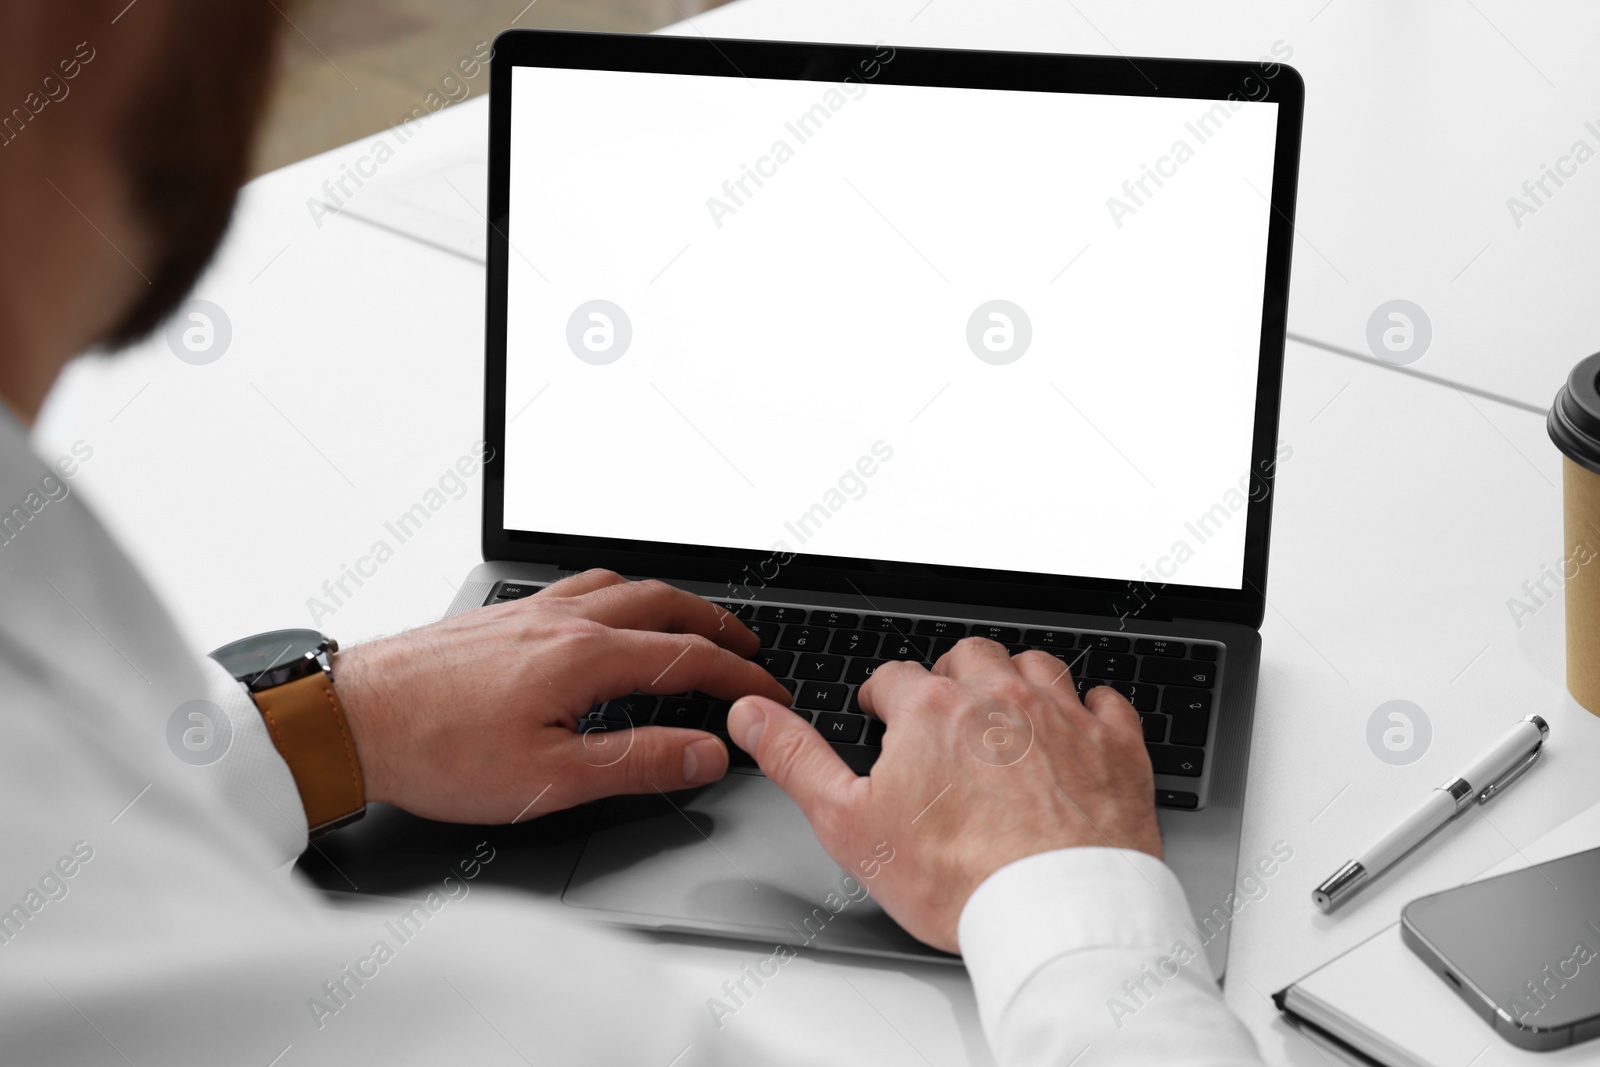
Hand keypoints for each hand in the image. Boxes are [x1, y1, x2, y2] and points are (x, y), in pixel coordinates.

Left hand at [331, 570, 790, 823]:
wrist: (350, 719)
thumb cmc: (436, 752)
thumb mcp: (550, 779)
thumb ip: (638, 761)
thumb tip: (706, 751)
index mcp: (583, 657)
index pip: (687, 658)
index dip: (739, 678)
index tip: (767, 695)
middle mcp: (561, 620)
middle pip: (663, 605)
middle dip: (716, 626)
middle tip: (748, 648)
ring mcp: (528, 611)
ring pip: (621, 586)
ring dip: (670, 602)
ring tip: (690, 622)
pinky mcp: (499, 616)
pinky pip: (579, 586)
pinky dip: (618, 594)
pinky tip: (605, 613)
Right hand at [727, 639, 1159, 952]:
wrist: (1056, 912)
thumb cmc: (960, 878)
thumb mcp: (849, 824)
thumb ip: (796, 759)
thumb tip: (752, 714)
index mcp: (933, 709)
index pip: (896, 677)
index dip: (883, 698)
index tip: (884, 716)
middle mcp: (1001, 697)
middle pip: (969, 657)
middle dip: (951, 679)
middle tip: (943, 714)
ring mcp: (1064, 717)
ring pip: (1036, 666)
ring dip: (1015, 682)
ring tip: (1004, 716)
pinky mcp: (1116, 746)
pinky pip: (1105, 701)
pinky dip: (1087, 710)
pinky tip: (1076, 730)